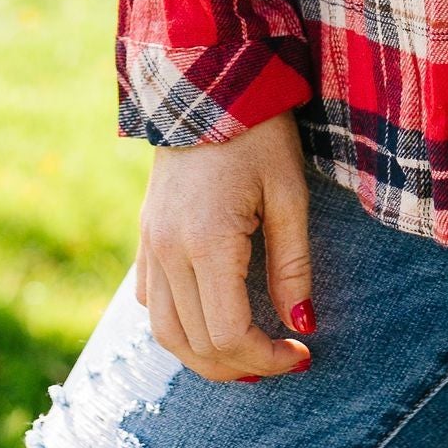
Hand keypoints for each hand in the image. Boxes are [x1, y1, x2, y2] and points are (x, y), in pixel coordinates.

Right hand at [134, 113, 316, 383]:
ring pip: (165, 332)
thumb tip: (302, 324)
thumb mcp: (289, 194)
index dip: (267, 358)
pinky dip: (179, 326)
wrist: (206, 81)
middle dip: (241, 366)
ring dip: (206, 357)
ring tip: (248, 357)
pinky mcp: (145, 235)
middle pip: (195, 343)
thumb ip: (292, 265)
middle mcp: (168, 250)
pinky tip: (211, 321)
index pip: (229, 333)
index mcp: (206, 242)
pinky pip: (151, 302)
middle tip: (284, 361)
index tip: (302, 353)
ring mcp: (149, 244)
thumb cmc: (259, 133)